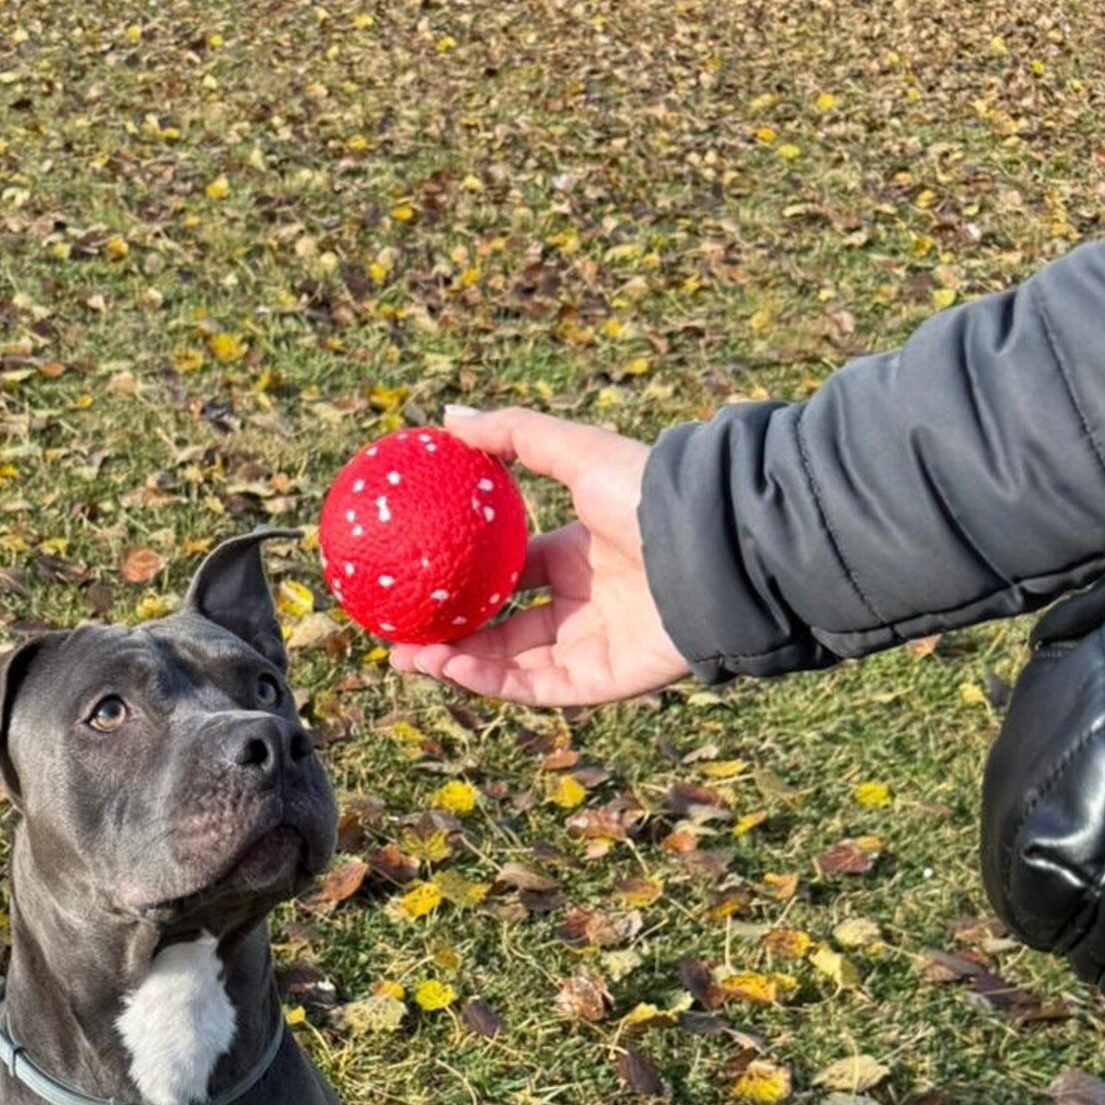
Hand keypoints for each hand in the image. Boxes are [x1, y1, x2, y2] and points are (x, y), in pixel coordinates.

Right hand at [387, 408, 689, 706]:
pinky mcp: (602, 681)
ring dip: (457, 663)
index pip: (510, 575)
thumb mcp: (578, 452)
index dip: (462, 582)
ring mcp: (592, 645)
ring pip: (511, 664)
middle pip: (502, 628)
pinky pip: (536, 687)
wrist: (707, 548)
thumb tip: (450, 417)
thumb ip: (516, 435)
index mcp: (576, 554)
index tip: (417, 582)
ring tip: (407, 658)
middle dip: (448, 635)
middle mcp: (583, 604)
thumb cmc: (649, 496)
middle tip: (397, 636)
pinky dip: (491, 681)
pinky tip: (450, 666)